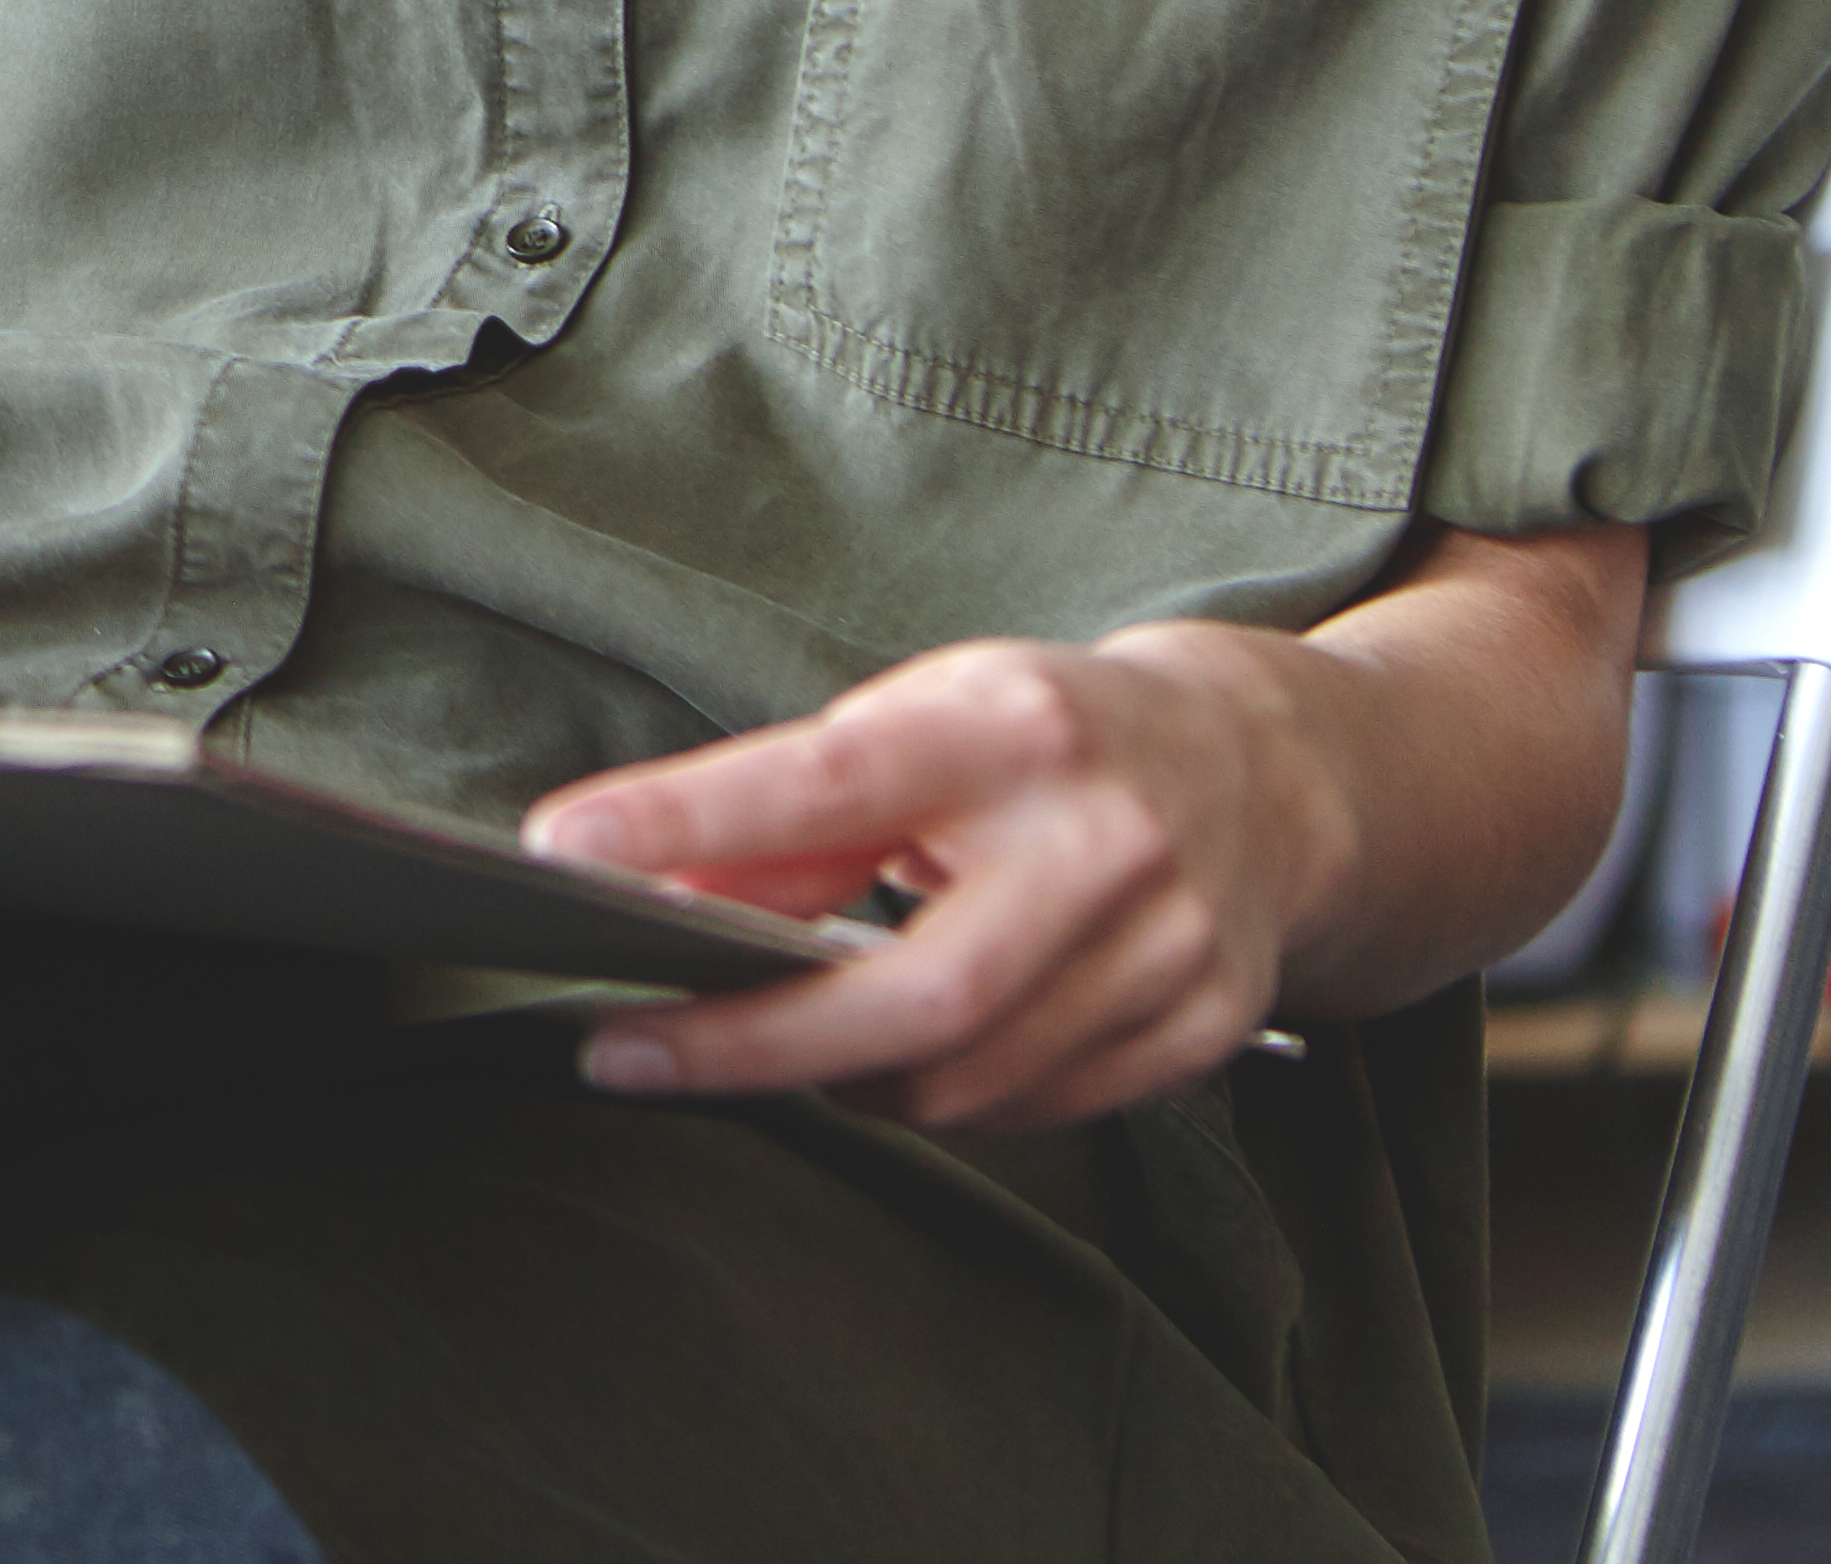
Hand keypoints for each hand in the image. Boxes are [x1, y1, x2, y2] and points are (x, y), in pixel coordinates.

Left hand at [519, 627, 1344, 1132]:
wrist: (1267, 772)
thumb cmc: (1049, 739)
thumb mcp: (916, 723)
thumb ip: (789, 814)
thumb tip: (651, 890)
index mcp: (1013, 729)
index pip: (827, 782)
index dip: (689, 821)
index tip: (563, 850)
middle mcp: (1103, 840)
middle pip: (913, 993)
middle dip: (751, 1041)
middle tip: (622, 1052)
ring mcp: (1168, 946)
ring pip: (962, 1075)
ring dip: (832, 1077)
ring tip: (751, 1046)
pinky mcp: (1197, 1027)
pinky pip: (1029, 1108)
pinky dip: (932, 1097)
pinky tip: (881, 1063)